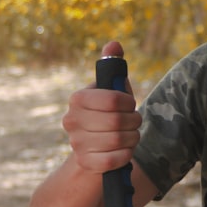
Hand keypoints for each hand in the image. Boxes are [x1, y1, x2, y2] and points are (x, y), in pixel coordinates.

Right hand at [62, 41, 141, 173]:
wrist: (95, 149)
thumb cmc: (108, 114)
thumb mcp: (112, 90)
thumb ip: (114, 66)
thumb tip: (114, 43)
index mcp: (78, 99)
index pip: (112, 99)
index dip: (128, 103)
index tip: (130, 105)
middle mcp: (71, 120)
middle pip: (117, 121)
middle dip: (134, 121)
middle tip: (134, 122)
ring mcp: (76, 143)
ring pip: (118, 141)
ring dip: (132, 138)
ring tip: (131, 135)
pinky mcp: (85, 163)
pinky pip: (114, 160)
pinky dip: (125, 155)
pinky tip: (124, 150)